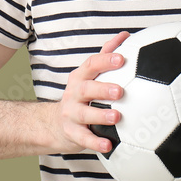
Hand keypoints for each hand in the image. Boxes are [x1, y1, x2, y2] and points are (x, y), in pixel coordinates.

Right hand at [50, 32, 128, 153]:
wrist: (55, 124)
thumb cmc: (81, 95)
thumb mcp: (89, 75)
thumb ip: (106, 54)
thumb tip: (125, 35)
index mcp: (81, 77)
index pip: (91, 64)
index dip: (105, 61)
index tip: (122, 58)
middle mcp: (74, 93)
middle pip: (86, 88)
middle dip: (103, 89)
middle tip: (120, 91)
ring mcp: (71, 114)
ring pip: (84, 114)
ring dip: (100, 115)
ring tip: (116, 117)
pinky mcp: (72, 133)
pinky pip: (84, 139)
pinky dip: (95, 142)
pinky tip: (108, 145)